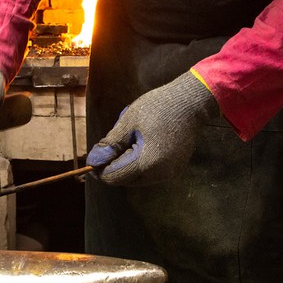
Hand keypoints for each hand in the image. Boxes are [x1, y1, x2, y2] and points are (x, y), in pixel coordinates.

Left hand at [87, 72, 218, 186]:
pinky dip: (142, 163)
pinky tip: (142, 143)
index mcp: (146, 163)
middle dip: (114, 166)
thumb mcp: (128, 123)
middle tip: (112, 144)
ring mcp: (170, 173)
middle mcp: (159, 174)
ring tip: (129, 140)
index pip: (114, 177)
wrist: (190, 102)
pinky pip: (151, 172)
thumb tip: (93, 162)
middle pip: (126, 180)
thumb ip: (110, 145)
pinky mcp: (175, 169)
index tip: (93, 157)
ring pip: (138, 178)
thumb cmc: (157, 108)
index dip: (99, 170)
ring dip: (128, 165)